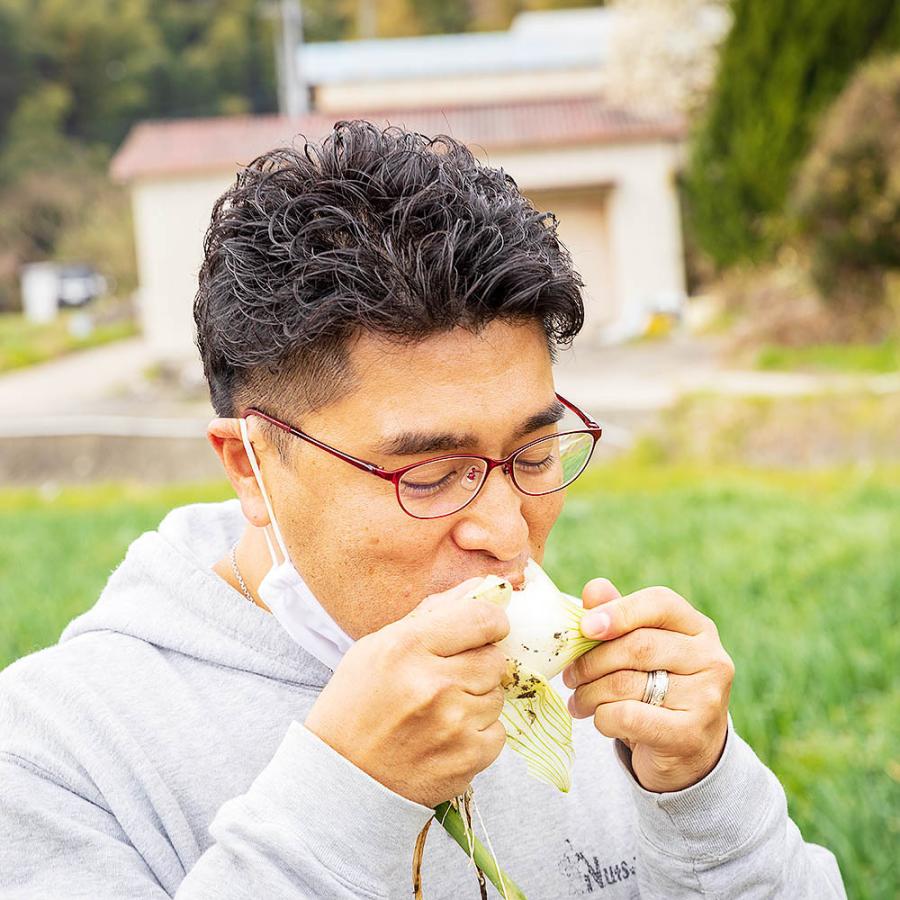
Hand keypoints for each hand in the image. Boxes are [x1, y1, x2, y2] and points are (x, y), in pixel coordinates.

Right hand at [304, 578, 509, 807]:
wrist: (343, 781)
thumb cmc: (358, 705)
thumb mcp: (379, 647)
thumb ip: (434, 613)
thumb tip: (483, 586)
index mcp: (405, 647)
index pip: (481, 618)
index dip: (491, 622)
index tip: (485, 630)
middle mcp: (432, 683)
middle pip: (494, 657)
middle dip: (479, 663)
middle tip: (451, 677)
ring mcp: (453, 723)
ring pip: (497, 694)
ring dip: (477, 699)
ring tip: (442, 710)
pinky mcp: (468, 758)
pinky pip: (498, 731)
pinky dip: (479, 734)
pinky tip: (447, 737)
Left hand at [562, 580, 733, 792]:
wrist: (686, 752)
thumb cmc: (655, 688)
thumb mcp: (639, 649)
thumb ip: (617, 616)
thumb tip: (594, 589)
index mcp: (698, 628)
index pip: (660, 603)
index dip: (618, 611)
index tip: (584, 627)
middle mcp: (711, 658)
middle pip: (638, 646)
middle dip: (592, 661)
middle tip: (570, 675)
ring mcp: (706, 698)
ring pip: (628, 683)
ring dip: (590, 692)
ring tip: (578, 701)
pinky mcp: (691, 734)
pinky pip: (628, 716)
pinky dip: (602, 717)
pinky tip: (600, 720)